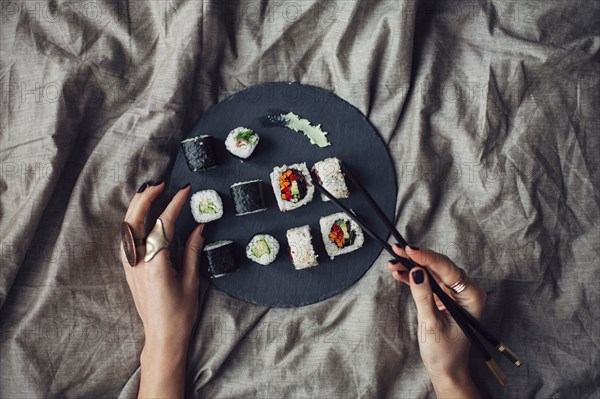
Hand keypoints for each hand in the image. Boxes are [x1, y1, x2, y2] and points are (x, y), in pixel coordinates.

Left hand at [120, 181, 204, 397]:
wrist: (162, 336)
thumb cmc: (180, 313)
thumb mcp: (192, 281)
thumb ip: (192, 251)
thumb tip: (199, 227)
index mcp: (156, 264)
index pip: (163, 224)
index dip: (174, 204)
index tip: (184, 190)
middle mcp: (137, 262)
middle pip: (136, 220)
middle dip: (147, 198)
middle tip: (161, 184)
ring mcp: (130, 265)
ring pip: (127, 227)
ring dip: (137, 206)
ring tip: (151, 192)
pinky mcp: (128, 269)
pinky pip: (127, 238)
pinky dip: (133, 221)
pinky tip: (142, 215)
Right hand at [387, 245, 485, 398]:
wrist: (445, 368)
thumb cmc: (445, 351)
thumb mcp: (431, 324)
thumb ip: (424, 296)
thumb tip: (416, 272)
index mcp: (472, 296)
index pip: (448, 270)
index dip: (428, 258)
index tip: (410, 250)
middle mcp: (465, 291)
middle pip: (439, 266)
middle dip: (417, 258)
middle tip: (398, 249)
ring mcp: (453, 293)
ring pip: (431, 272)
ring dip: (411, 266)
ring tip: (393, 262)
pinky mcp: (442, 296)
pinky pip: (426, 281)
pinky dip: (412, 277)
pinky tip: (398, 273)